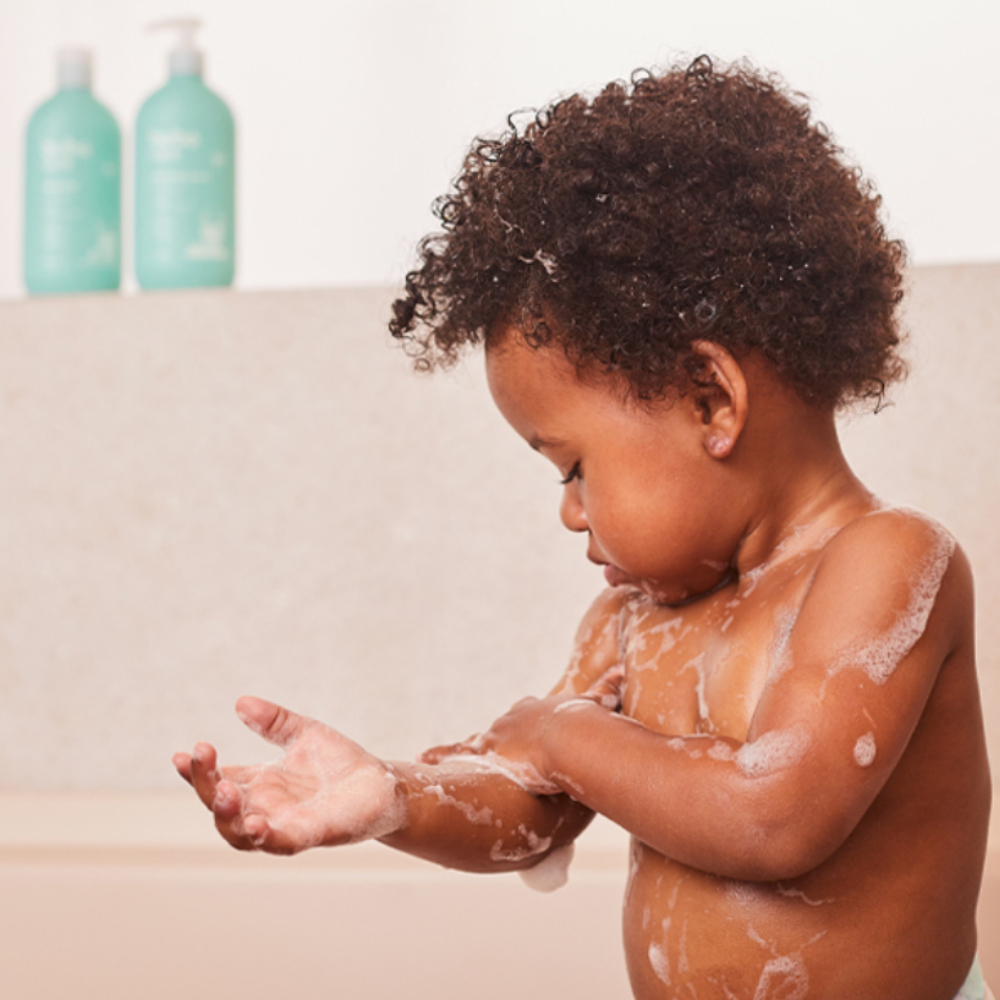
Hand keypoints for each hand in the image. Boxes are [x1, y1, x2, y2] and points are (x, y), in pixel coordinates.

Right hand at [173, 697, 404, 853]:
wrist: (382, 785)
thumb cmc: (341, 764)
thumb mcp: (304, 733)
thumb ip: (274, 721)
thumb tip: (241, 702)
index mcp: (259, 784)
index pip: (216, 781)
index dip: (195, 771)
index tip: (180, 753)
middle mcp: (264, 808)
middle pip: (218, 806)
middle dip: (203, 784)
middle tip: (201, 756)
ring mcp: (282, 826)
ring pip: (238, 833)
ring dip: (225, 814)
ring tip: (225, 790)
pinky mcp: (308, 836)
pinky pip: (279, 844)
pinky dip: (263, 837)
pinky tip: (255, 822)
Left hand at [419, 666, 623, 794]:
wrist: (568, 738)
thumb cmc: (585, 724)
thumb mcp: (598, 706)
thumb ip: (609, 689)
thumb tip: (626, 669)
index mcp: (538, 709)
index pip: (530, 715)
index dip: (533, 726)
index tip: (534, 734)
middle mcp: (514, 718)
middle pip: (507, 728)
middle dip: (508, 739)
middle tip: (510, 754)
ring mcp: (498, 734)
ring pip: (480, 742)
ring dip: (472, 749)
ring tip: (453, 756)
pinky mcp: (486, 752)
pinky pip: (457, 754)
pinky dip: (441, 755)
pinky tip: (424, 759)